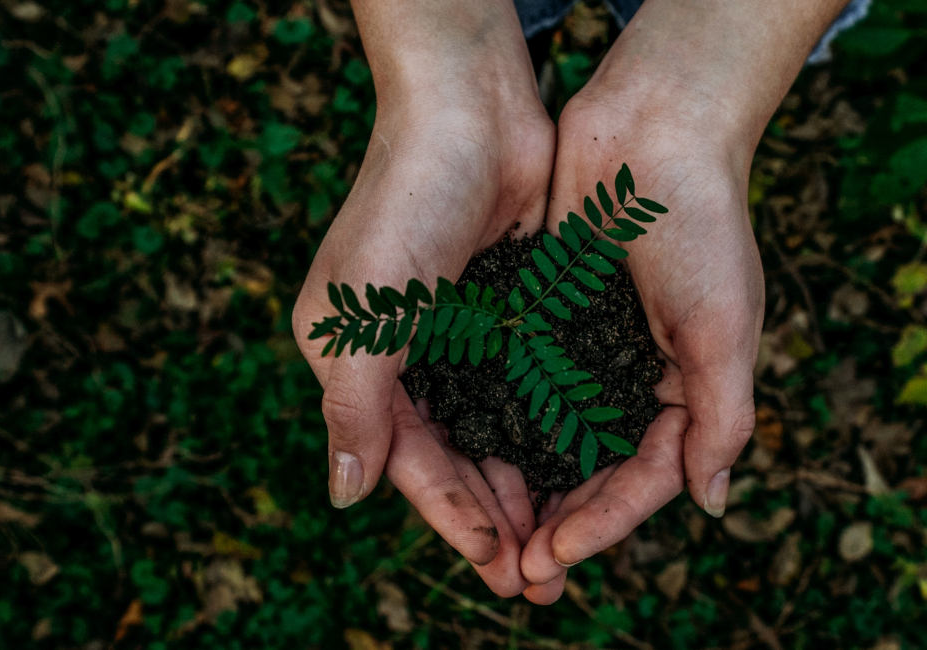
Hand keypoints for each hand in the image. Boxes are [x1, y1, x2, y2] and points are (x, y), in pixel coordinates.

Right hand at [291, 0, 552, 596]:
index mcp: (357, 362)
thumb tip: (343, 496)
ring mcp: (462, 335)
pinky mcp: (510, 311)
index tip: (499, 564)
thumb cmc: (404, 204)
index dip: (451, 516)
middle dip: (495, 520)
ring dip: (528, 488)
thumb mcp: (364, 314)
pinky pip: (531, 388)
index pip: (407, 461)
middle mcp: (407, 356)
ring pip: (497, 432)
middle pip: (455, 458)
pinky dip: (551, 431)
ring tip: (565, 543)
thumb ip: (354, 407)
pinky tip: (583, 469)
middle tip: (540, 580)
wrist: (470, 109)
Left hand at [515, 0, 850, 602]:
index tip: (556, 553)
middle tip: (517, 572)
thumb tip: (711, 503)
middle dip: (560, 523)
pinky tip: (467, 454)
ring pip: (551, 438)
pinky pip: (520, 383)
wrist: (654, 127)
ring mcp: (589, 348)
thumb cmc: (702, 225)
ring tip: (488, 534)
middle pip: (594, 471)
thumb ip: (721, 417)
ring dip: (524, 487)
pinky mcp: (546, 315)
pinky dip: (500, 422)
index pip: (645, 478)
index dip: (604, 523)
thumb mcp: (725, 328)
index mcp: (687, 388)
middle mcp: (635, 377)